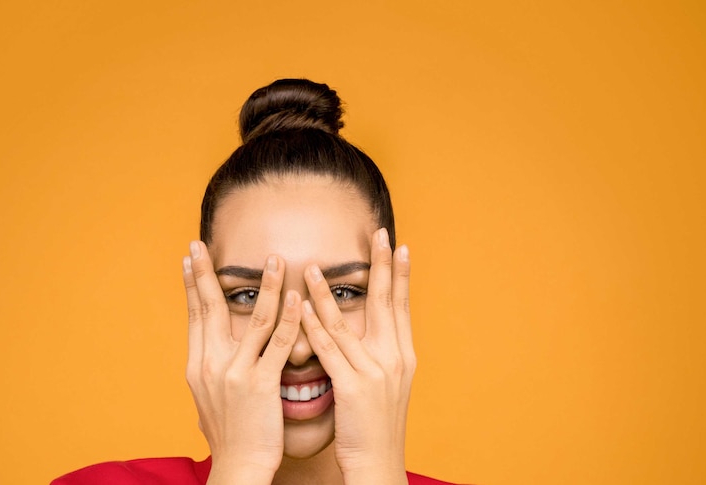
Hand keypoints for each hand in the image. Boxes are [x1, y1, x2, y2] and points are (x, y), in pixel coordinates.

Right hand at [183, 241, 300, 484]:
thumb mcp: (211, 397)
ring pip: (251, 319)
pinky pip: (277, 343)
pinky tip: (296, 297)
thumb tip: (212, 348)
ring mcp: (236, 373)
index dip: (192, 286)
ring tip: (272, 258)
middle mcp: (212, 365)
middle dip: (206, 275)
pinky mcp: (261, 384)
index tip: (189, 260)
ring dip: (263, 285)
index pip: (194, 316)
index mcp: (198, 366)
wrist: (239, 467)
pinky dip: (288, 317)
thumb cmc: (230, 434)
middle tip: (200, 245)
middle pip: (209, 310)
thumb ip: (214, 368)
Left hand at [300, 228, 414, 484]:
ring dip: (329, 293)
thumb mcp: (385, 386)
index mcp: (403, 357)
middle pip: (387, 303)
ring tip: (316, 266)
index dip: (400, 275)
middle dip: (382, 266)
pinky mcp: (354, 387)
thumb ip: (377, 355)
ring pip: (349, 323)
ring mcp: (375, 372)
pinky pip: (330, 350)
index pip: (402, 306)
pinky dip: (315, 326)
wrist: (378, 464)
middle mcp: (394, 359)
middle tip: (380, 234)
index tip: (399, 245)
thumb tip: (368, 330)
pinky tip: (302, 307)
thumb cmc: (376, 427)